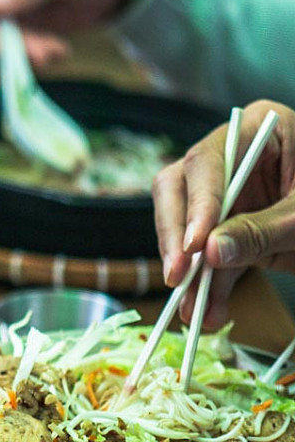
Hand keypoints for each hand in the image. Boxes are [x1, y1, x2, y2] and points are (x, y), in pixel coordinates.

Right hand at [153, 101, 294, 327]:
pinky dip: (208, 285)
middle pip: (180, 192)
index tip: (194, 246)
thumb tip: (210, 253)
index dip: (196, 205)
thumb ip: (263, 230)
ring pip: (185, 229)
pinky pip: (207, 256)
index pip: (207, 162)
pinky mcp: (229, 227)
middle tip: (179, 278)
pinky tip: (209, 310)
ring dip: (191, 275)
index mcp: (259, 129)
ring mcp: (227, 192)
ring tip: (197, 312)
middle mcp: (232, 155)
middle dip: (178, 240)